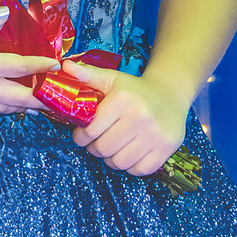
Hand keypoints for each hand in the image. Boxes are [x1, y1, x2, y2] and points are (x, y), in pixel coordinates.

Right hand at [0, 7, 59, 119]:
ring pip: (6, 107)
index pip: (18, 66)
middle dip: (41, 96)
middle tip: (59, 97)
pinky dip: (4, 109)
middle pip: (19, 94)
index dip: (40, 65)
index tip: (57, 64)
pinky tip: (6, 107)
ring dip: (25, 106)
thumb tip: (3, 13)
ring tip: (40, 106)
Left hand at [63, 61, 188, 176]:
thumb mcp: (112, 79)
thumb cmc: (134, 89)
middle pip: (103, 149)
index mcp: (122, 99)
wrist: (170, 94)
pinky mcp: (166, 148)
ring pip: (119, 163)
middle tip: (96, 142)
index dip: (81, 137)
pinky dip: (130, 167)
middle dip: (94, 148)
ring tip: (112, 147)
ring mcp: (155, 135)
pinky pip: (139, 170)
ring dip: (111, 159)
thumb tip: (65, 66)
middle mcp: (140, 117)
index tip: (81, 135)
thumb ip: (87, 75)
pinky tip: (129, 153)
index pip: (91, 131)